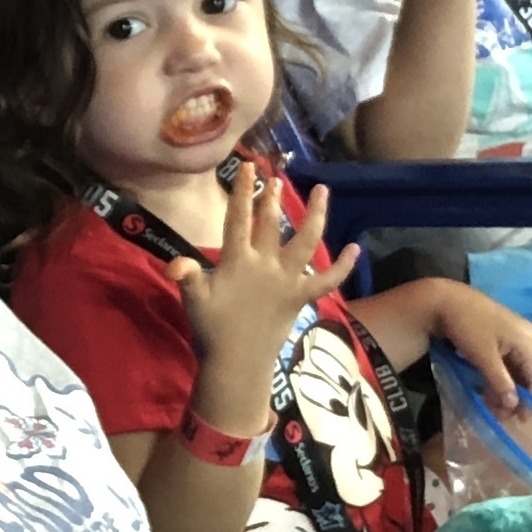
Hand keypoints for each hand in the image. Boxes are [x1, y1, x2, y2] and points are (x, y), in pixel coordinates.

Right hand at [169, 162, 355, 414]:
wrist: (239, 362)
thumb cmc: (213, 329)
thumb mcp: (194, 300)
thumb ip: (187, 277)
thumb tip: (175, 264)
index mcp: (238, 262)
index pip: (238, 219)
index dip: (242, 192)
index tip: (247, 168)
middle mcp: (266, 266)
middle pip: (272, 224)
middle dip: (273, 197)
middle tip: (275, 176)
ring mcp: (288, 280)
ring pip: (307, 242)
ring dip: (317, 216)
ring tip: (324, 191)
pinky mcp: (302, 296)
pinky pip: (328, 280)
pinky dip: (344, 266)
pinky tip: (356, 248)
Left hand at [411, 278, 531, 409]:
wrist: (445, 299)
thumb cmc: (467, 327)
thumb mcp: (483, 357)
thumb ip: (500, 382)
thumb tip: (513, 405)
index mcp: (529, 341)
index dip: (530, 401)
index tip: (518, 420)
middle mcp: (528, 337)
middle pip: (529, 373)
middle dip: (516, 396)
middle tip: (501, 415)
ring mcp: (516, 334)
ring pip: (518, 368)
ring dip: (507, 387)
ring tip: (493, 405)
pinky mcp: (503, 334)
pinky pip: (509, 360)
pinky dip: (501, 376)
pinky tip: (490, 388)